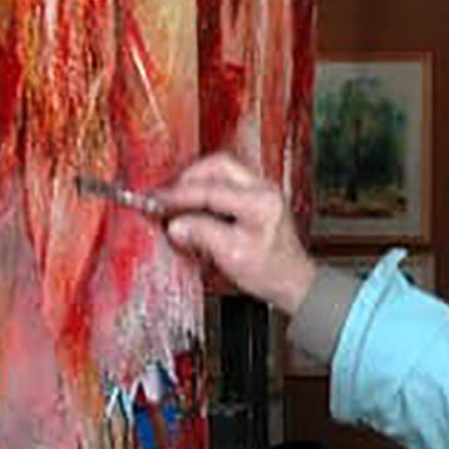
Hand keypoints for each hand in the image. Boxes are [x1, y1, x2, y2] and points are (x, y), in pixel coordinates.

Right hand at [154, 153, 316, 314]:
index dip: (178, 195)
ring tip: (178, 199)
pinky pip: (228, 180)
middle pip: (218, 165)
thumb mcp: (231, 256)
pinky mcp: (259, 195)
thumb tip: (175, 223)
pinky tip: (195, 203)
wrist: (293, 282)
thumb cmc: (270, 273)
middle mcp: (265, 189)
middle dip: (188, 178)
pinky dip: (208, 188)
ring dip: (197, 181)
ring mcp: (264, 189)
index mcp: (260, 203)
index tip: (155, 201)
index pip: (210, 190)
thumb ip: (201, 234)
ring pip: (223, 169)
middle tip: (167, 195)